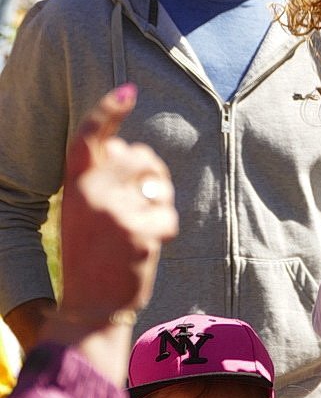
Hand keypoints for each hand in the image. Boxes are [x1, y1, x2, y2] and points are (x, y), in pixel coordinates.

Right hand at [58, 84, 178, 325]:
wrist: (90, 305)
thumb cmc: (91, 253)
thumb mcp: (83, 211)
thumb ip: (103, 181)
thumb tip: (137, 152)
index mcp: (75, 187)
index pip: (91, 139)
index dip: (108, 111)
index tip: (127, 92)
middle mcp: (93, 195)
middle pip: (138, 155)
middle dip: (149, 170)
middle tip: (140, 198)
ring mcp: (118, 214)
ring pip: (159, 184)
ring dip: (159, 201)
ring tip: (137, 227)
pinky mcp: (142, 233)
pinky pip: (169, 215)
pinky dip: (165, 229)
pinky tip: (146, 246)